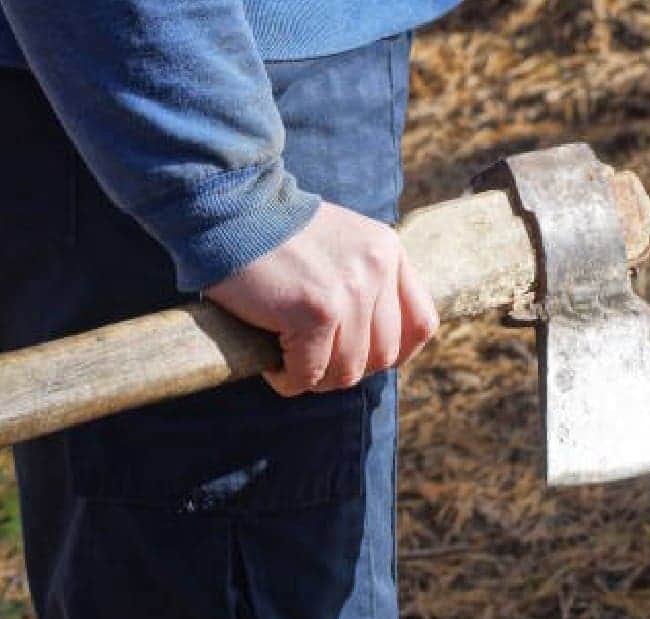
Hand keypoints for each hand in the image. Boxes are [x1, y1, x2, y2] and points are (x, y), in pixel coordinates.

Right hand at [204, 201, 438, 396]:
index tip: (361, 356)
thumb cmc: (273, 234)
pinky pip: (309, 372)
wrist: (228, 209)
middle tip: (310, 360)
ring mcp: (349, 291)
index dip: (393, 351)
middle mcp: (376, 269)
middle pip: (383, 355)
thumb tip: (370, 345)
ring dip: (316, 377)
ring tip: (289, 361)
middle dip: (346, 368)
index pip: (421, 323)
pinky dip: (289, 379)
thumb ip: (364, 280)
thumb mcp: (340, 245)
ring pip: (347, 370)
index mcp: (387, 251)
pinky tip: (272, 365)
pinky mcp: (315, 311)